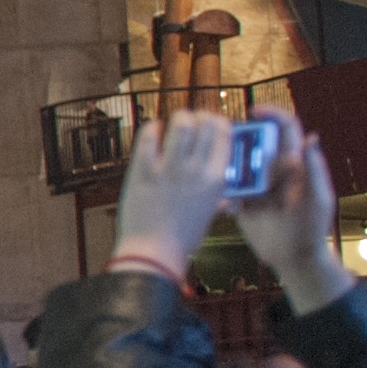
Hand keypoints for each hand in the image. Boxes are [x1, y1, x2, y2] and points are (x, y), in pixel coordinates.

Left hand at [112, 114, 233, 274]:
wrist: (153, 251)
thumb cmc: (184, 236)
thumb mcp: (211, 209)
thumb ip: (218, 190)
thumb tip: (222, 177)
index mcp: (216, 178)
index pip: (224, 133)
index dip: (217, 121)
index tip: (211, 122)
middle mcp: (195, 169)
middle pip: (203, 122)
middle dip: (198, 115)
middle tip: (191, 121)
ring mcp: (168, 169)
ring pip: (180, 123)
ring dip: (177, 118)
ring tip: (173, 125)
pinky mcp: (142, 171)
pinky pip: (149, 136)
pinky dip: (152, 128)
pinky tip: (153, 133)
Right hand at [232, 127, 349, 314]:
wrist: (295, 258)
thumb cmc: (312, 227)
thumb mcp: (318, 198)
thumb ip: (313, 170)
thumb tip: (311, 137)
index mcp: (294, 164)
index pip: (285, 129)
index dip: (272, 115)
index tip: (253, 112)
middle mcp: (273, 169)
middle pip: (254, 141)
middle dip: (239, 137)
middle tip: (223, 141)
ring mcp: (255, 185)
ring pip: (236, 162)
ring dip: (225, 163)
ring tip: (217, 172)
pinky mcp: (240, 201)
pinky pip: (225, 190)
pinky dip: (221, 193)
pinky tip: (225, 204)